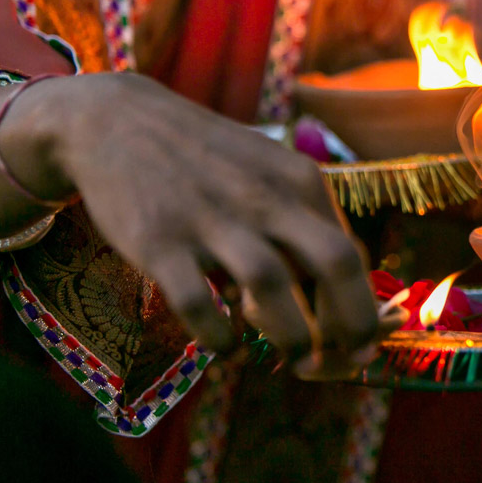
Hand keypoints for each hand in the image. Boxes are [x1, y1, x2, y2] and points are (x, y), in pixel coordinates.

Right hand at [19, 73, 381, 373]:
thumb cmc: (209, 159)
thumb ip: (304, 221)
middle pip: (333, 260)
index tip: (363, 343)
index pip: (350, 252)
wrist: (118, 121)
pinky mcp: (158, 240)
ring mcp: (211, 217)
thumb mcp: (270, 171)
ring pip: (271, 283)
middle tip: (348, 360)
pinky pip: (197, 302)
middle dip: (351, 320)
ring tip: (296, 360)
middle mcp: (265, 197)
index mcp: (299, 180)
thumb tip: (341, 292)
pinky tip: (226, 349)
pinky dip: (218, 337)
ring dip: (292, 334)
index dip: (363, 306)